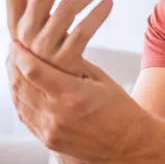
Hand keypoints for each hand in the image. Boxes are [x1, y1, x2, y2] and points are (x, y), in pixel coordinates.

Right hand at [5, 0, 112, 75]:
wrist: (56, 98)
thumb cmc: (49, 51)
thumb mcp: (37, 24)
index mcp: (17, 21)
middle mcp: (25, 33)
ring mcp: (44, 50)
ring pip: (66, 7)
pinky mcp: (65, 62)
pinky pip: (83, 31)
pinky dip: (98, 14)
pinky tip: (110, 2)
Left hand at [6, 41, 150, 162]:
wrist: (127, 144)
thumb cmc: (120, 110)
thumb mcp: (102, 80)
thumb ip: (77, 65)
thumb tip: (59, 46)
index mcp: (73, 95)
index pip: (34, 71)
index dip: (21, 55)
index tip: (17, 43)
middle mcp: (57, 114)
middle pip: (22, 84)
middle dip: (14, 64)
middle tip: (14, 49)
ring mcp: (50, 130)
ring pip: (20, 100)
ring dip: (14, 80)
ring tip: (15, 65)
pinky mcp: (48, 140)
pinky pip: (25, 116)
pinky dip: (20, 98)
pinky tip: (22, 87)